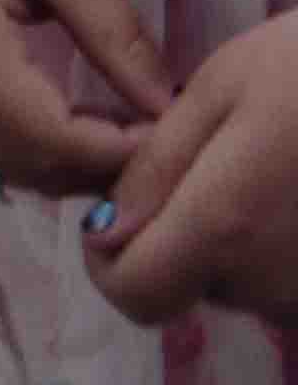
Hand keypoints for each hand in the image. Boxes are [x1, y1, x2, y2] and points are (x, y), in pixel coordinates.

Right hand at [0, 0, 167, 199]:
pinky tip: (73, 119)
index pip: (49, 137)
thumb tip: (169, 108)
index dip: (116, 151)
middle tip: (157, 138)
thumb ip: (114, 34)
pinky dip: (30, 146)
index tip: (173, 134)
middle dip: (94, 167)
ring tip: (123, 130)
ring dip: (63, 164)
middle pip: (22, 163)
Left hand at [83, 13, 297, 324]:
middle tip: (219, 153)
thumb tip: (104, 234)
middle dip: (181, 228)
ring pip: (240, 284)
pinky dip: (280, 245)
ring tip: (273, 161)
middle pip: (188, 282)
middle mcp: (269, 285)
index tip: (114, 210)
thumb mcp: (221, 89)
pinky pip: (286, 283)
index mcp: (224, 229)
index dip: (108, 259)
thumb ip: (156, 167)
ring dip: (235, 237)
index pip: (134, 294)